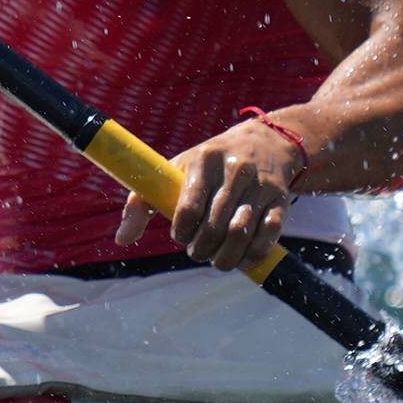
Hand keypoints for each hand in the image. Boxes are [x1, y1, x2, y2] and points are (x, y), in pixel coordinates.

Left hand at [114, 118, 309, 272]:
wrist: (266, 142)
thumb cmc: (207, 164)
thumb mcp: (174, 171)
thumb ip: (142, 204)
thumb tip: (122, 240)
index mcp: (203, 162)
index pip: (188, 206)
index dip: (181, 231)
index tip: (180, 236)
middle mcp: (234, 172)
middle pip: (214, 224)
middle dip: (201, 248)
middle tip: (196, 252)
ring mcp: (260, 186)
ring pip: (241, 231)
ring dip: (226, 256)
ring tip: (215, 259)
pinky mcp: (281, 199)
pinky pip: (270, 233)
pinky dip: (254, 254)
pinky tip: (241, 259)